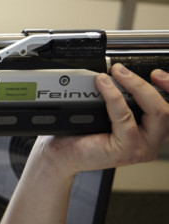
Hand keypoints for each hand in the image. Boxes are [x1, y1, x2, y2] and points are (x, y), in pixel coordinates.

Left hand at [39, 64, 168, 175]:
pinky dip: (114, 98)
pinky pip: (126, 119)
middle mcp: (152, 140)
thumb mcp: (108, 110)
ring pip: (156, 113)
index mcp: (152, 129)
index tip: (156, 73)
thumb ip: (122, 96)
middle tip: (122, 70)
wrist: (64, 153)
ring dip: (137, 87)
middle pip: (167, 109)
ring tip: (116, 74)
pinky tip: (103, 86)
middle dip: (147, 84)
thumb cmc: (83, 132)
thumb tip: (121, 72)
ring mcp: (142, 147)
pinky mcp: (128, 150)